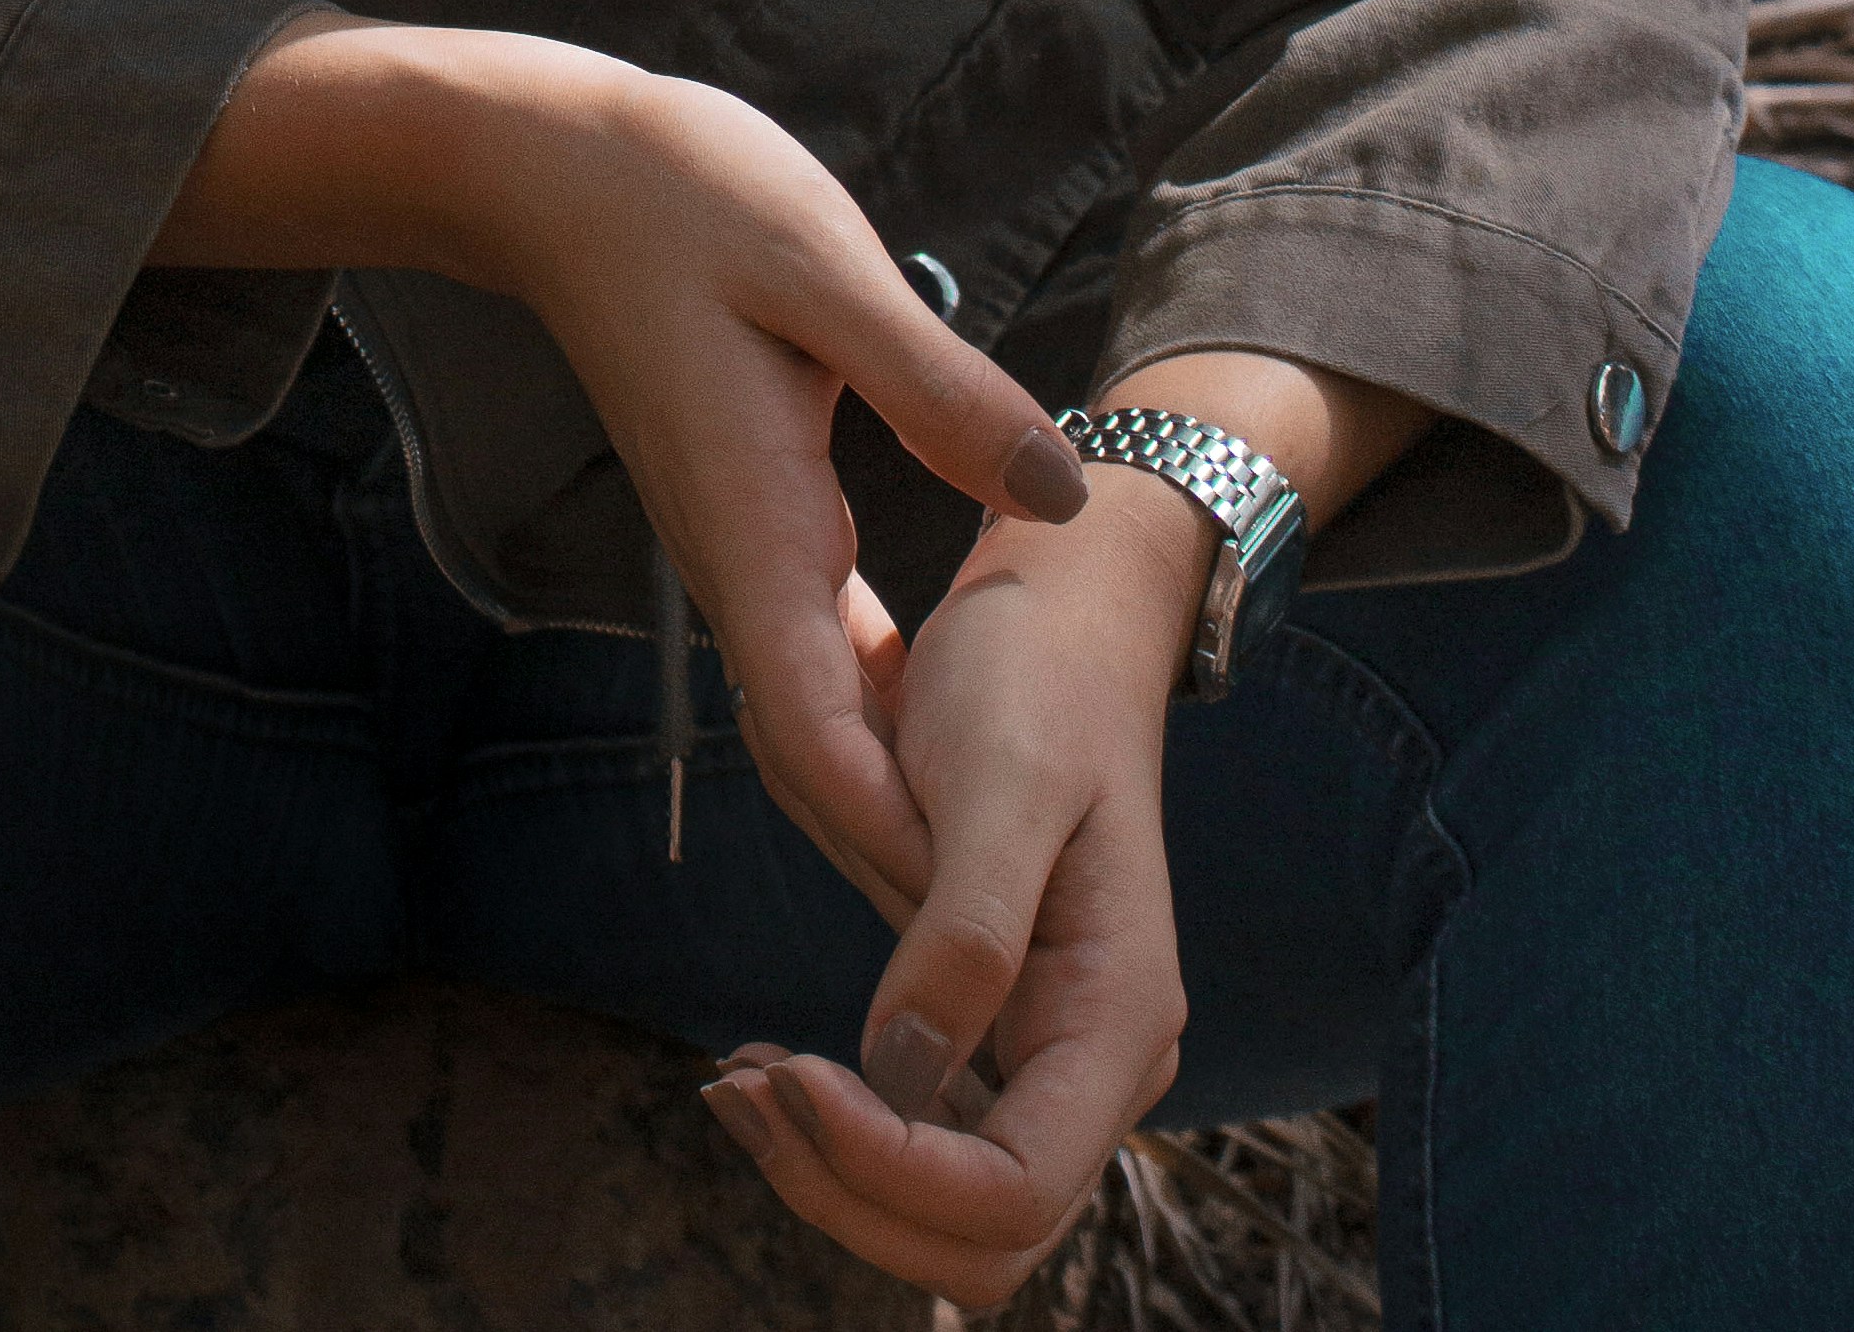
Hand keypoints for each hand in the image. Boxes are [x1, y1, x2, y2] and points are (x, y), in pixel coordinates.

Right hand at [151, 22, 1091, 916]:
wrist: (548, 166)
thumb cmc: (680, 196)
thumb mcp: (825, 269)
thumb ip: (941, 389)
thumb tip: (1062, 496)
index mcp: (757, 527)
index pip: (827, 734)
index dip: (904, 838)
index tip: (989, 923)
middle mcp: (738, 562)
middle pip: (818, 762)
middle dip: (904, 864)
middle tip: (1012, 967)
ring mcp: (734, 543)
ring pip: (814, 717)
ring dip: (894, 795)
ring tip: (1001, 883)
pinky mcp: (741, 510)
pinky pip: (811, 652)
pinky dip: (875, 713)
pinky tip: (941, 726)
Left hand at [699, 347, 1432, 1306]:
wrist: (1061, 613)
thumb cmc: (1035, 678)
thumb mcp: (998, 782)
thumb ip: (964, 936)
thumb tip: (895, 1074)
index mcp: (1117, 1022)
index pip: (1009, 1196)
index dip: (887, 1170)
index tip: (783, 1071)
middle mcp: (1096, 1064)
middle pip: (979, 1241)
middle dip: (849, 1194)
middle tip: (737, 1089)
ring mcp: (1048, 1055)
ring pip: (948, 1213)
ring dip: (836, 1176)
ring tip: (736, 1083)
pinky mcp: (997, 1028)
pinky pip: (926, 1136)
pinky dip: (846, 1129)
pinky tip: (771, 1066)